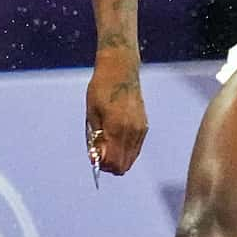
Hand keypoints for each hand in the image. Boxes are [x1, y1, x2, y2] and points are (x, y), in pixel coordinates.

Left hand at [86, 56, 146, 176]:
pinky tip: (115, 140)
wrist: (120, 71)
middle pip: (124, 165)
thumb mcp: (92, 114)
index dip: (102, 165)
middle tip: (98, 153)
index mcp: (117, 128)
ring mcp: (140, 129)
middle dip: (110, 165)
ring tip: (105, 144)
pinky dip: (125, 150)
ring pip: (131, 158)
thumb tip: (97, 158)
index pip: (113, 161)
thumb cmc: (101, 89)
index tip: (94, 157)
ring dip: (118, 158)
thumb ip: (96, 138)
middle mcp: (132, 131)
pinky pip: (136, 148)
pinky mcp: (144, 126)